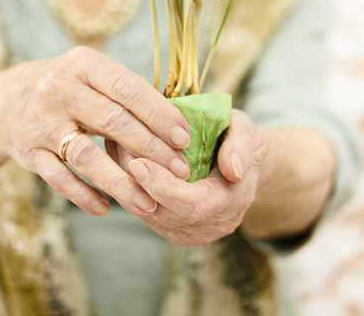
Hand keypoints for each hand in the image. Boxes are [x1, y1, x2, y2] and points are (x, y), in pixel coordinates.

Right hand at [0, 46, 191, 217]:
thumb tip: (177, 125)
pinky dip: (84, 196)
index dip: (158, 113)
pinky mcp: (29, 153)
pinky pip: (60, 179)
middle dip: (150, 149)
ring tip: (149, 202)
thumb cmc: (69, 88)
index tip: (184, 137)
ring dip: (121, 182)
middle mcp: (59, 89)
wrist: (8, 101)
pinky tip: (107, 209)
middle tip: (180, 171)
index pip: (127, 87)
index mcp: (82, 64)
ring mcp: (41, 123)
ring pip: (86, 156)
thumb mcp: (91, 74)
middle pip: (112, 121)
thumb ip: (126, 93)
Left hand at [105, 108, 269, 244]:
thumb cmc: (240, 141)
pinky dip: (134, 192)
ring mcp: (193, 231)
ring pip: (152, 217)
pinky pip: (149, 215)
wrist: (242, 166)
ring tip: (118, 154)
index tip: (139, 162)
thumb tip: (231, 168)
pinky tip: (123, 166)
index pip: (192, 205)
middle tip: (119, 153)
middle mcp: (213, 224)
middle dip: (139, 186)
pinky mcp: (176, 228)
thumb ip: (240, 148)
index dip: (163, 187)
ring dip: (131, 188)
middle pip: (166, 215)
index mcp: (232, 200)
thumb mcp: (246, 133)